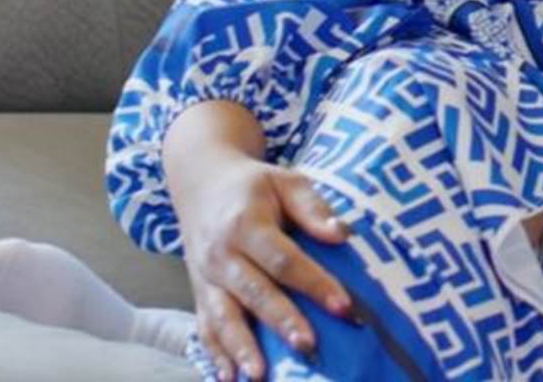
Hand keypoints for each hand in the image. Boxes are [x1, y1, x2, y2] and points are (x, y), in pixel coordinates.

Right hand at [172, 149, 352, 380]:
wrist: (201, 184)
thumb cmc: (254, 186)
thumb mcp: (286, 181)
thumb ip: (313, 208)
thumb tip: (342, 235)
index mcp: (246, 225)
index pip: (283, 259)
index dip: (314, 283)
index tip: (344, 306)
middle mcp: (221, 255)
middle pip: (253, 292)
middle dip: (281, 322)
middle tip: (308, 346)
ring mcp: (205, 278)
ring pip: (222, 317)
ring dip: (240, 348)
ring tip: (259, 375)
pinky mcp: (198, 293)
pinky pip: (204, 327)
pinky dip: (215, 354)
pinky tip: (228, 379)